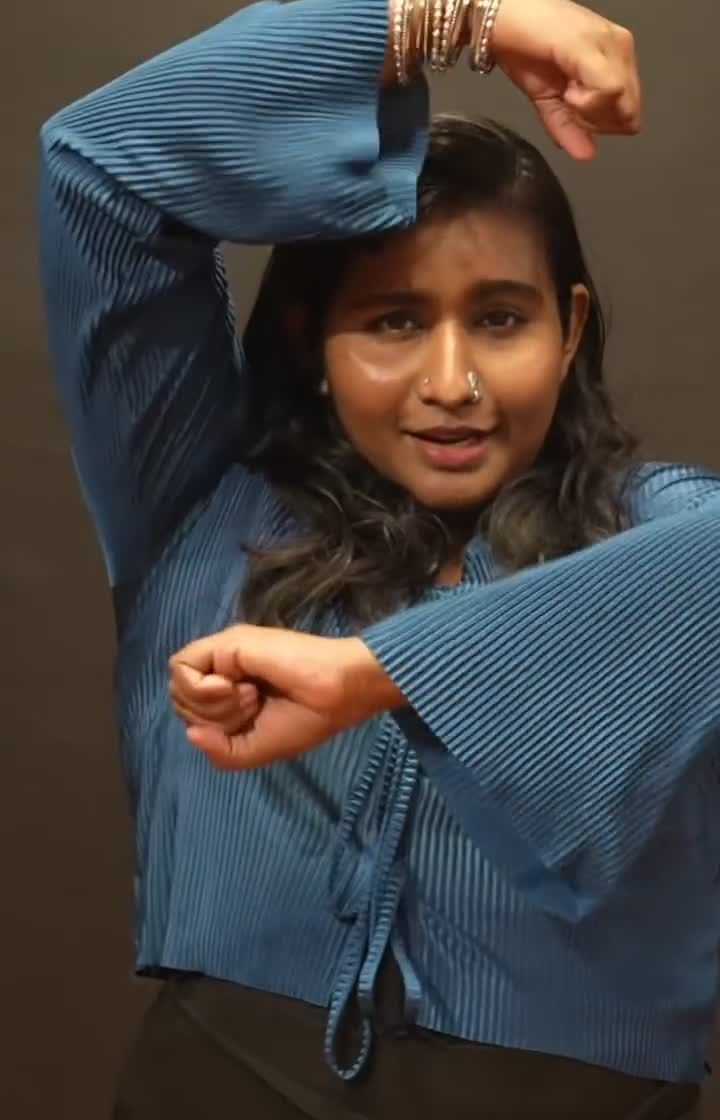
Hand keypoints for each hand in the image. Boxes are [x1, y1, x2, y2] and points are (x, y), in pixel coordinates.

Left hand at [168, 625, 404, 769]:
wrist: (335, 693)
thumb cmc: (305, 719)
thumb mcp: (254, 749)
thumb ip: (219, 751)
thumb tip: (190, 734)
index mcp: (229, 691)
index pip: (191, 712)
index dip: (210, 727)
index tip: (249, 721)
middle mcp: (222, 669)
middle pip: (180, 701)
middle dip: (211, 717)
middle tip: (252, 707)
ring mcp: (223, 653)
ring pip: (178, 687)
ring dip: (213, 704)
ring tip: (251, 696)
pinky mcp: (226, 643)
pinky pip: (183, 669)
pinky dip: (203, 690)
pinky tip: (237, 688)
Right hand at [494, 0, 641, 159]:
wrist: (495, 17)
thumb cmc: (520, 48)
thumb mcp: (547, 100)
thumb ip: (567, 127)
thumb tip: (586, 156)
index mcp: (614, 57)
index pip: (630, 110)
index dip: (602, 125)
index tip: (573, 113)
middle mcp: (618, 46)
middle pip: (630, 110)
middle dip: (598, 121)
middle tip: (569, 105)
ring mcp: (608, 43)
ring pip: (622, 102)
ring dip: (591, 110)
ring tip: (565, 92)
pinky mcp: (592, 45)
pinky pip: (608, 91)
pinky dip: (586, 102)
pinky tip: (567, 91)